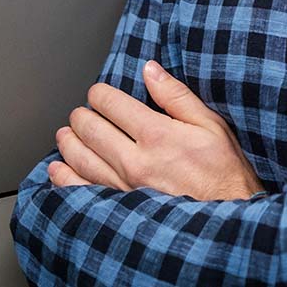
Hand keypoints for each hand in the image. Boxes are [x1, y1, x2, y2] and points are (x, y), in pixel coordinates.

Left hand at [48, 61, 263, 201]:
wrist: (228, 217)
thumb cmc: (223, 171)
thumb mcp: (210, 124)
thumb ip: (176, 95)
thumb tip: (150, 70)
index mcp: (158, 134)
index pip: (113, 105)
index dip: (100, 94)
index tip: (97, 92)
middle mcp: (136, 161)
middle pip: (92, 130)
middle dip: (82, 116)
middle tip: (80, 112)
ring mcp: (126, 188)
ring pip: (82, 160)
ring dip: (69, 143)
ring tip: (65, 134)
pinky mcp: (122, 210)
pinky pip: (83, 192)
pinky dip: (65, 179)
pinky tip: (58, 170)